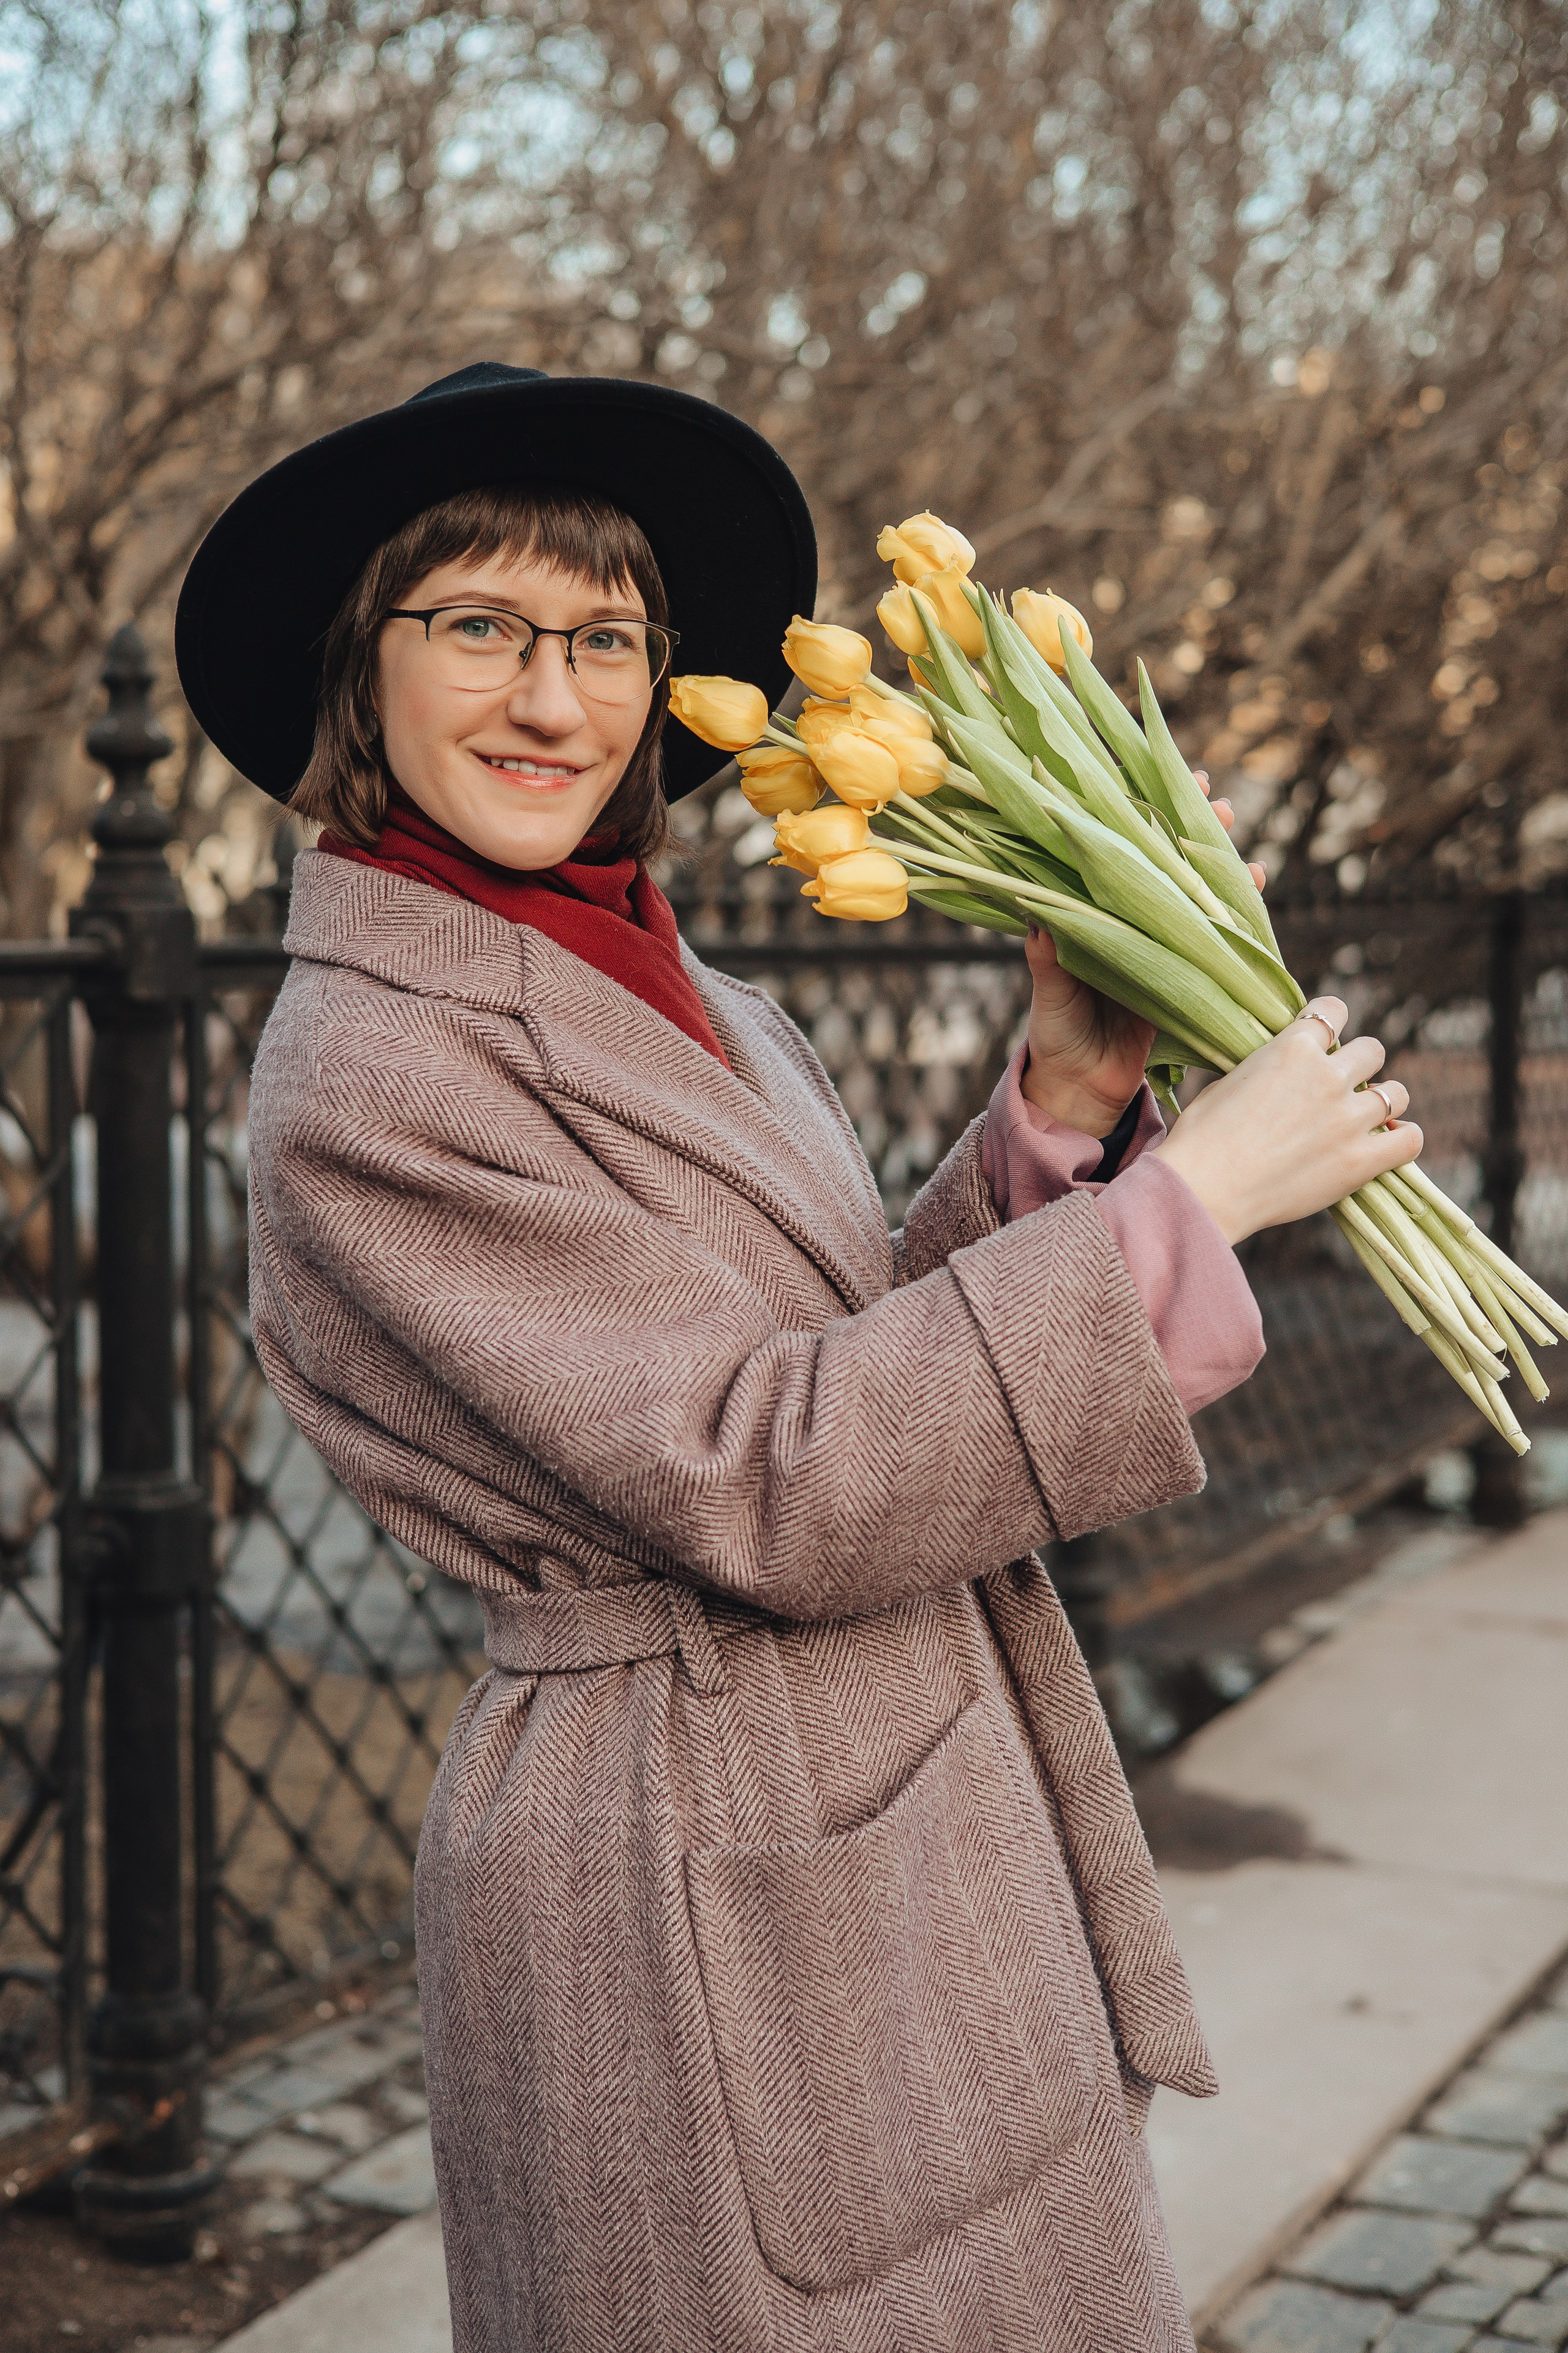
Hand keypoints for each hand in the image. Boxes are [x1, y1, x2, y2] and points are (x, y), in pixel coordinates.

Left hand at [1019, 770, 1265, 1133]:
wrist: (1082, 1090)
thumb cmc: (1055, 1035)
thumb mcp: (1049, 992)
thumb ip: (1049, 957)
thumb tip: (1038, 915)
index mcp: (1090, 913)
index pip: (1115, 848)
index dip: (1139, 812)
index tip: (1161, 781)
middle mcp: (1128, 919)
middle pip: (1164, 860)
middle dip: (1193, 827)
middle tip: (1219, 800)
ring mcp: (1161, 944)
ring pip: (1197, 892)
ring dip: (1222, 866)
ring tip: (1245, 843)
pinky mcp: (1187, 973)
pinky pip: (1218, 934)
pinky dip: (1239, 912)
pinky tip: (1257, 889)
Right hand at [1152, 999, 1422, 1243]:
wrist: (1206, 1189)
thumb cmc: (1201, 1138)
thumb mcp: (1226, 1083)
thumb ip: (1261, 1069)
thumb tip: (1271, 1074)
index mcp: (1292, 1048)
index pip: (1333, 1011)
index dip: (1332, 1020)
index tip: (1327, 1035)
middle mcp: (1328, 1076)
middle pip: (1373, 1050)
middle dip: (1361, 1064)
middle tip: (1344, 1085)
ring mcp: (1348, 1119)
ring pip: (1397, 1092)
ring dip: (1385, 1100)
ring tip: (1370, 1115)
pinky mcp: (1360, 1161)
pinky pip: (1409, 1140)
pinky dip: (1404, 1138)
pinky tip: (1391, 1142)